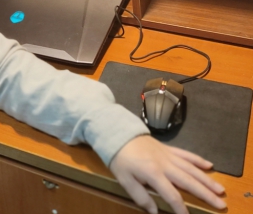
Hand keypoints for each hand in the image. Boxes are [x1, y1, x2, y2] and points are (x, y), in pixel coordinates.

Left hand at [110, 135, 225, 213]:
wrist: (118, 134)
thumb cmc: (120, 159)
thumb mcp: (124, 180)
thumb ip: (140, 196)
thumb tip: (154, 212)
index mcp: (154, 174)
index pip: (171, 195)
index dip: (180, 208)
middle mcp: (165, 165)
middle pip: (189, 181)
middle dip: (205, 194)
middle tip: (221, 204)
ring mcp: (168, 155)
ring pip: (191, 168)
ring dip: (207, 179)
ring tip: (220, 189)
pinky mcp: (168, 148)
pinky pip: (186, 154)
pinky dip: (198, 160)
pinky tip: (209, 165)